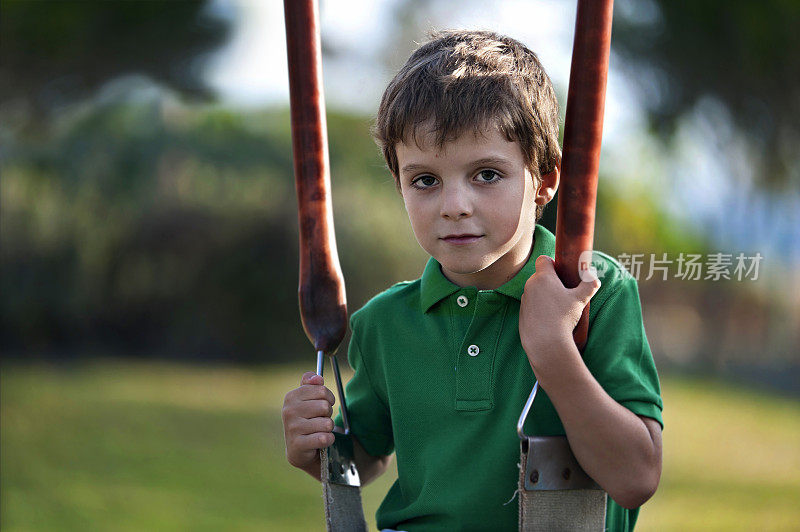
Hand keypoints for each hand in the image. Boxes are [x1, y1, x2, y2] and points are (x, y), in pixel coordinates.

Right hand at [281, 372, 335, 470]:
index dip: (329, 398)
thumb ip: (311, 384)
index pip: (321, 390)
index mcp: (291, 397)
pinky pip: (324, 438)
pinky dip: (328, 440)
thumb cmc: (306, 420)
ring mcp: (292, 428)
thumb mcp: (307, 399)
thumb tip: (317, 378)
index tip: (325, 403)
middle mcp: (289, 411)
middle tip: (320, 419)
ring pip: (327, 423)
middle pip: (325, 406)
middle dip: (328, 415)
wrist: (298, 448)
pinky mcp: (298, 444)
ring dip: (328, 428)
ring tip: (318, 430)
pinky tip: (320, 441)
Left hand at [519, 255, 599, 375]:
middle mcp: (530, 285)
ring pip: (535, 291)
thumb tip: (595, 279)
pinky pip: (531, 305)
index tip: (561, 273)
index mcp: (543, 277)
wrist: (546, 342)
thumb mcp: (580, 300)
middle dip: (550, 280)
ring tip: (557, 307)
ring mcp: (525, 299)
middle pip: (540, 276)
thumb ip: (589, 285)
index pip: (543, 260)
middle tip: (563, 291)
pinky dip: (539, 308)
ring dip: (544, 294)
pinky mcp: (522, 313)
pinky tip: (549, 318)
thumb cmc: (563, 317)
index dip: (552, 263)